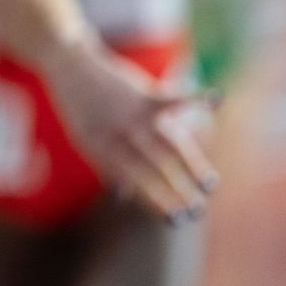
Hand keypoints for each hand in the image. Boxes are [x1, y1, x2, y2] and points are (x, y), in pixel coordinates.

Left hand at [43, 37, 217, 220]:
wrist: (68, 65)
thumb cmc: (82, 108)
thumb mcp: (85, 139)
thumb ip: (107, 165)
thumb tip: (124, 197)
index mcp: (103, 150)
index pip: (134, 182)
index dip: (156, 202)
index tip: (175, 220)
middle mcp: (118, 136)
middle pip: (154, 169)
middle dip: (176, 192)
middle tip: (197, 212)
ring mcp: (132, 115)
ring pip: (168, 145)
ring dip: (191, 165)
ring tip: (210, 184)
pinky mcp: (143, 93)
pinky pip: (173, 99)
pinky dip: (196, 99)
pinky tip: (217, 98)